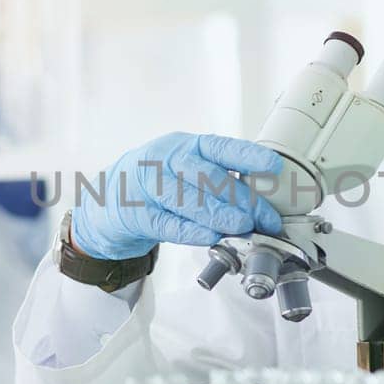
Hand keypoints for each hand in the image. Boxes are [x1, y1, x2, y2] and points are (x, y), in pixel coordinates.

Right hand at [70, 132, 284, 259]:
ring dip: (219, 214)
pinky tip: (210, 236)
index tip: (273, 166)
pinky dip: (190, 231)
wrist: (110, 200)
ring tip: (242, 227)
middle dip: (241, 198)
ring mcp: (148, 186)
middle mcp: (167, 160)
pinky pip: (166, 222)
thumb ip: (221, 180)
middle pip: (207, 176)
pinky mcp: (136, 213)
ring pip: (187, 199)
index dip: (248, 156)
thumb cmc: (160, 184)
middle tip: (265, 217)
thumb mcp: (188, 170)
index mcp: (187, 146)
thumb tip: (263, 200)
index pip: (221, 148)